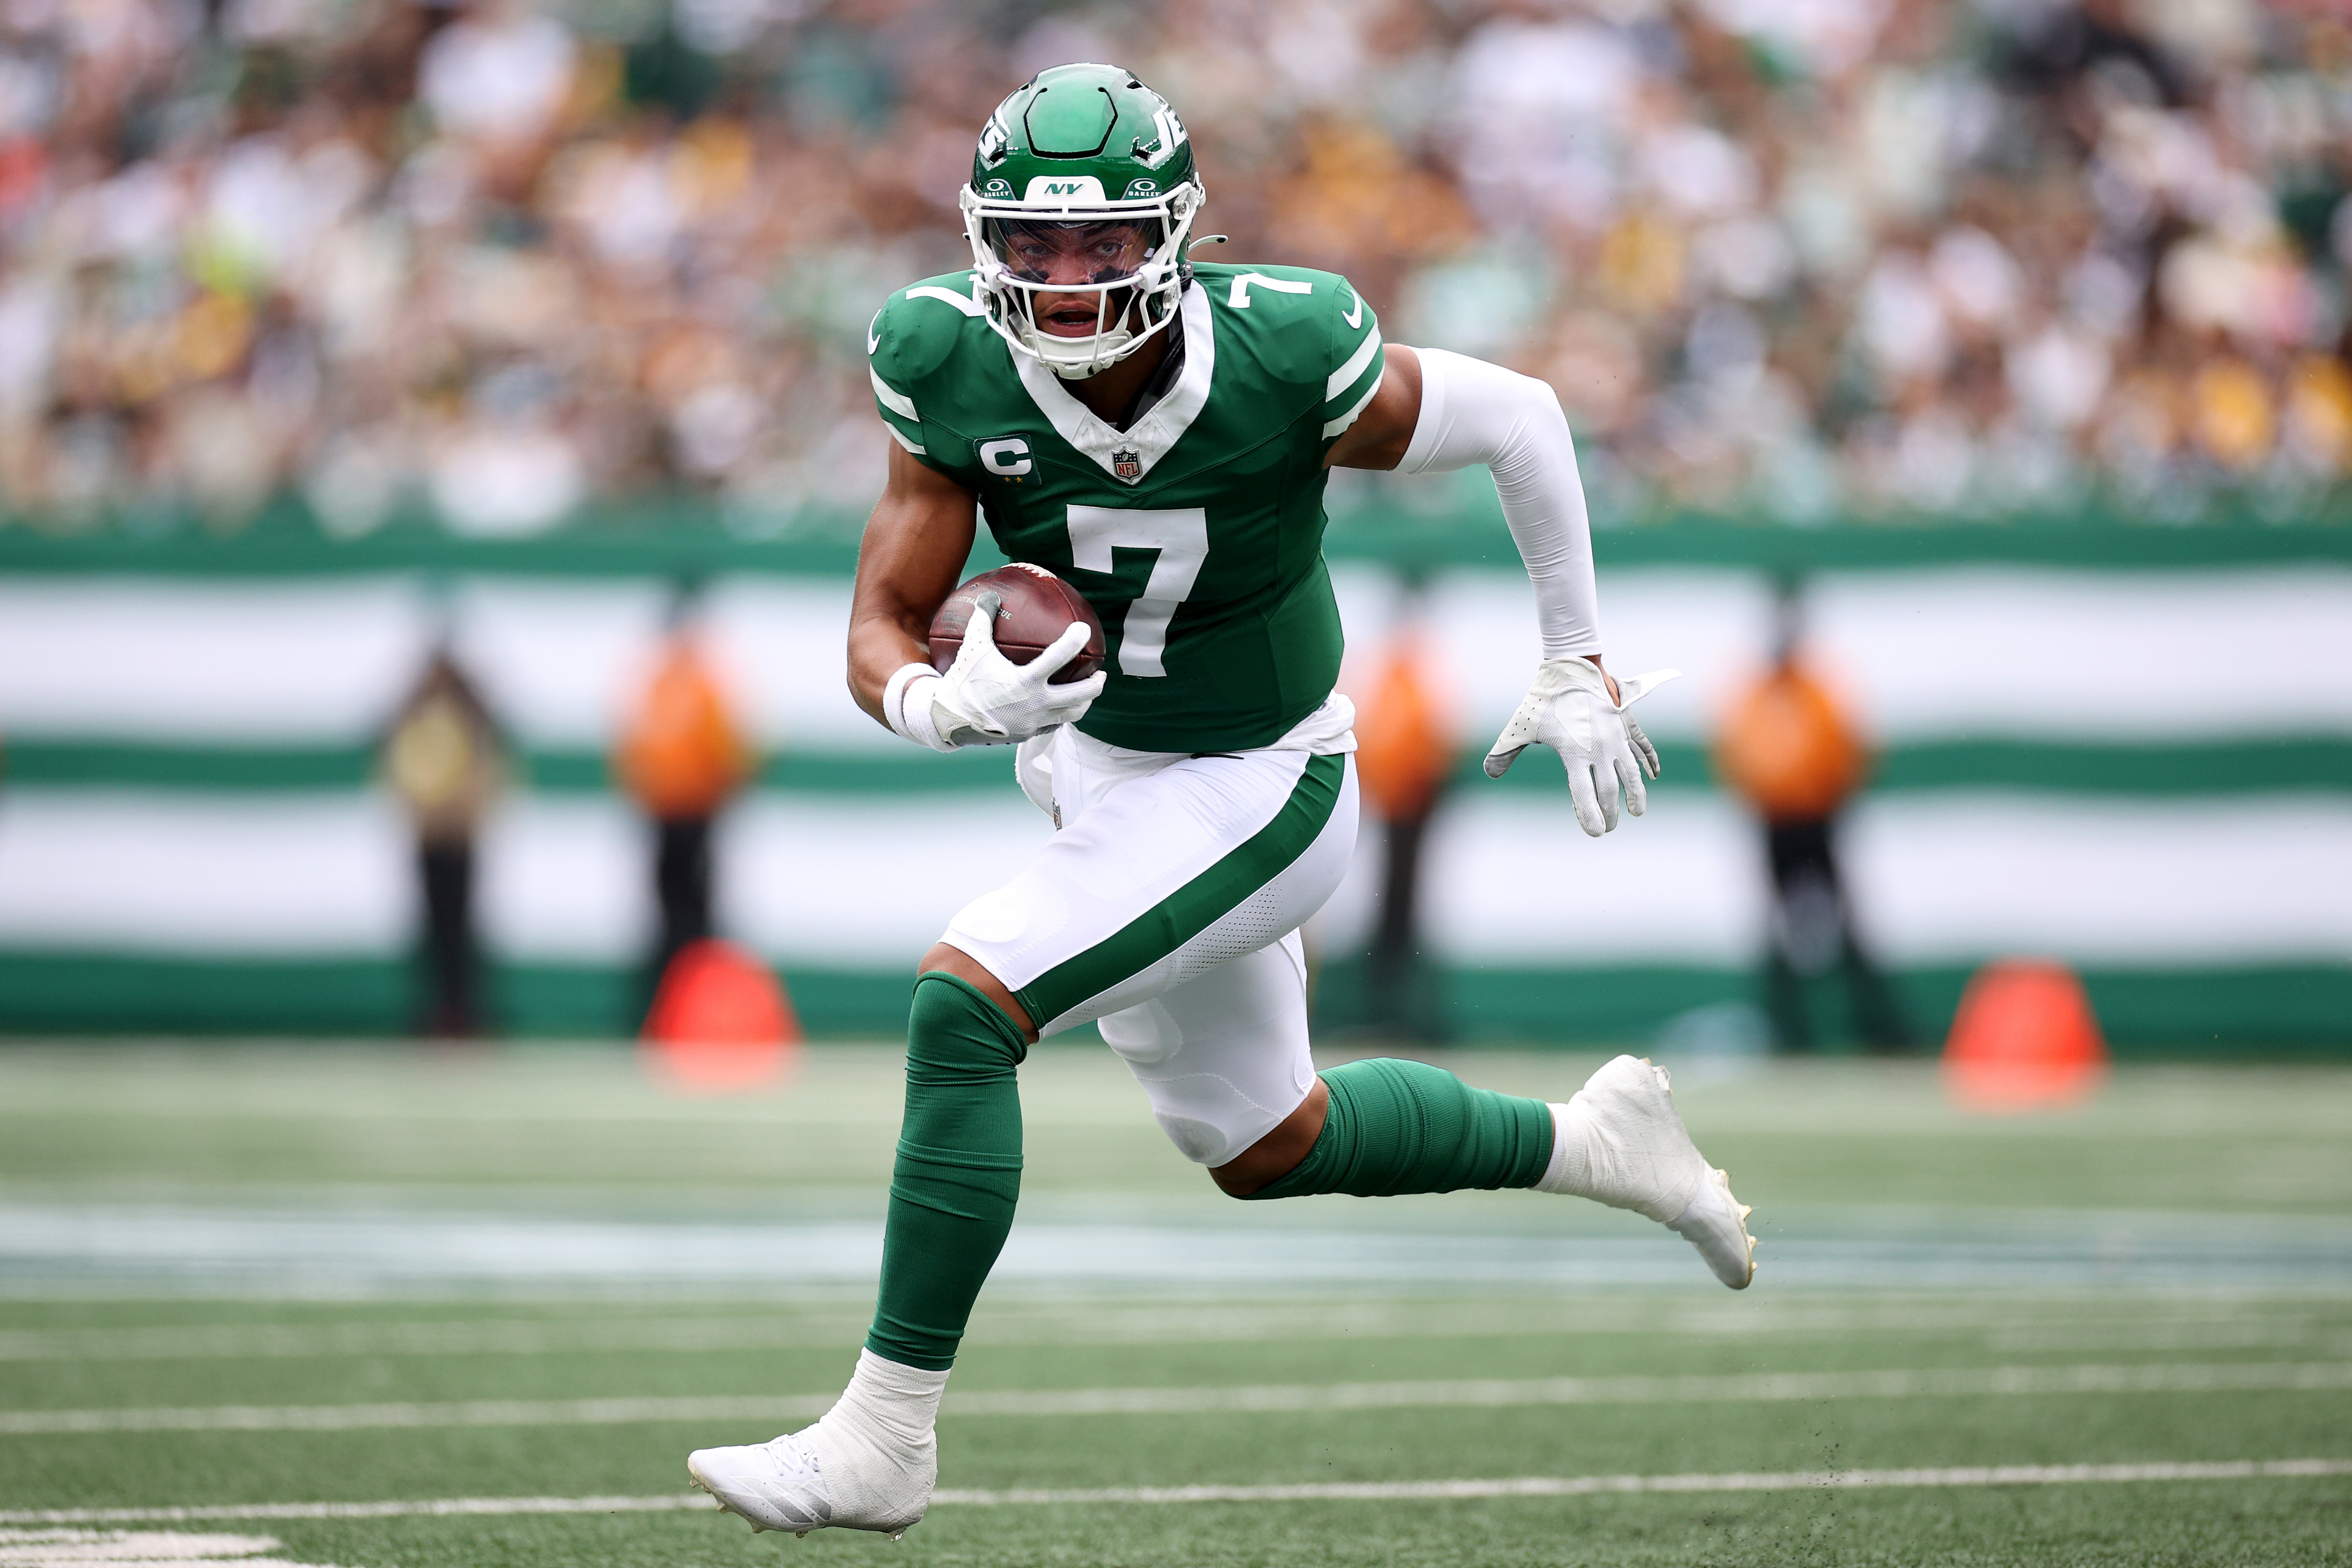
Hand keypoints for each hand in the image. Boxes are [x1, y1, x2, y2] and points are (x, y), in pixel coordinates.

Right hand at [922, 591, 1105, 746]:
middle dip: (1096, 683)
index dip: (1074, 641)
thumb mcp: (972, 648)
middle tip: (1101, 672)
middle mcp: (1036, 704)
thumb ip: (982, 621)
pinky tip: (1062, 707)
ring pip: (1072, 714)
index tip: (1084, 630)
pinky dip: (1062, 715)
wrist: (951, 720)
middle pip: (1080, 694)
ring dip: (1084, 702)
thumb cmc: (963, 681)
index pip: (1059, 658)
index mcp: (1026, 681)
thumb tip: (989, 596)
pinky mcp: (1029, 733)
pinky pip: (1054, 724)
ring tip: (1088, 692)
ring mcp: (1035, 722)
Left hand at [1484, 657, 1680, 835]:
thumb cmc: (1542, 699)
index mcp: (1573, 754)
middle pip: (1609, 791)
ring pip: (1631, 773)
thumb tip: (1488, 773)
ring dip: (1635, 794)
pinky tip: (1652, 776)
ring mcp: (1614, 737)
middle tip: (1608, 827)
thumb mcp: (1520, 726)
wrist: (1570, 667)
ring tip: (1636, 811)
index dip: (1590, 817)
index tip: (1596, 832)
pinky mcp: (1624, 725)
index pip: (1583, 795)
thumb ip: (1505, 751)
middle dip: (1610, 813)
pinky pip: (1641, 748)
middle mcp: (1597, 749)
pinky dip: (1649, 763)